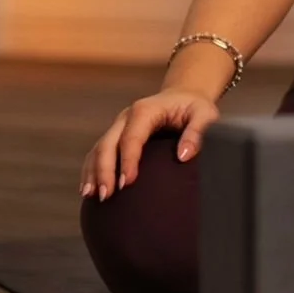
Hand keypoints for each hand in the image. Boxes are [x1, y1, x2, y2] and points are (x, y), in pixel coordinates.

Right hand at [80, 87, 221, 201]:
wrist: (183, 97)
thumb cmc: (195, 107)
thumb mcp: (205, 114)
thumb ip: (197, 133)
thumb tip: (183, 156)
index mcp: (145, 111)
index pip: (131, 138)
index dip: (127, 161)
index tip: (126, 183)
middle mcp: (126, 118)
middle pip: (108, 144)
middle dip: (104, 170)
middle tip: (106, 195)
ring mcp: (118, 127)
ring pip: (98, 150)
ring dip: (93, 173)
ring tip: (92, 195)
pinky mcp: (116, 136)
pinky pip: (98, 153)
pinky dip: (92, 170)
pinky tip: (89, 189)